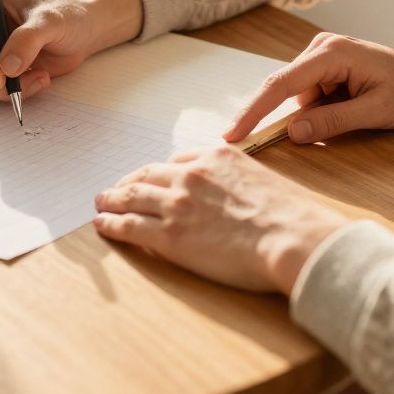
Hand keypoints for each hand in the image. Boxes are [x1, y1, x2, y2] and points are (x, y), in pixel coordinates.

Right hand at [0, 0, 142, 100]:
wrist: (80, 31)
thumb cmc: (65, 15)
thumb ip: (29, 40)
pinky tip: (35, 79)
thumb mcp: (51, 21)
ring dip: (3, 90)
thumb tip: (7, 67)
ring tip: (39, 76)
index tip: (0, 76)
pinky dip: (10, 94)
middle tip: (19, 87)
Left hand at [94, 146, 347, 293]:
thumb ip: (241, 180)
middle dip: (128, 181)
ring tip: (101, 204)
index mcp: (217, 157)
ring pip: (131, 196)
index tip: (152, 178)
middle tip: (115, 189)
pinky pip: (129, 225)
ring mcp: (177, 203)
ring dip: (112, 199)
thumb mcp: (264, 181)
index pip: (178, 160)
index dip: (160, 172)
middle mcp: (191, 174)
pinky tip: (102, 225)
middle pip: (148, 174)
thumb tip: (238, 194)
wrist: (292, 237)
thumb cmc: (291, 216)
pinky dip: (111, 223)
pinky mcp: (169, 234)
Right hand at [223, 33, 393, 144]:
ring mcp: (322, 56)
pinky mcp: (326, 68)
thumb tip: (292, 133)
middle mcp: (321, 48)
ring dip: (312, 116)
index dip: (254, 111)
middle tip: (294, 137)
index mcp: (332, 53)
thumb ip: (332, 122)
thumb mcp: (376, 112)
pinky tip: (348, 110)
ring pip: (298, 97)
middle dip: (285, 118)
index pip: (281, 85)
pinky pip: (309, 96)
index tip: (232, 135)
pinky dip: (318, 112)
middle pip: (284, 89)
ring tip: (356, 114)